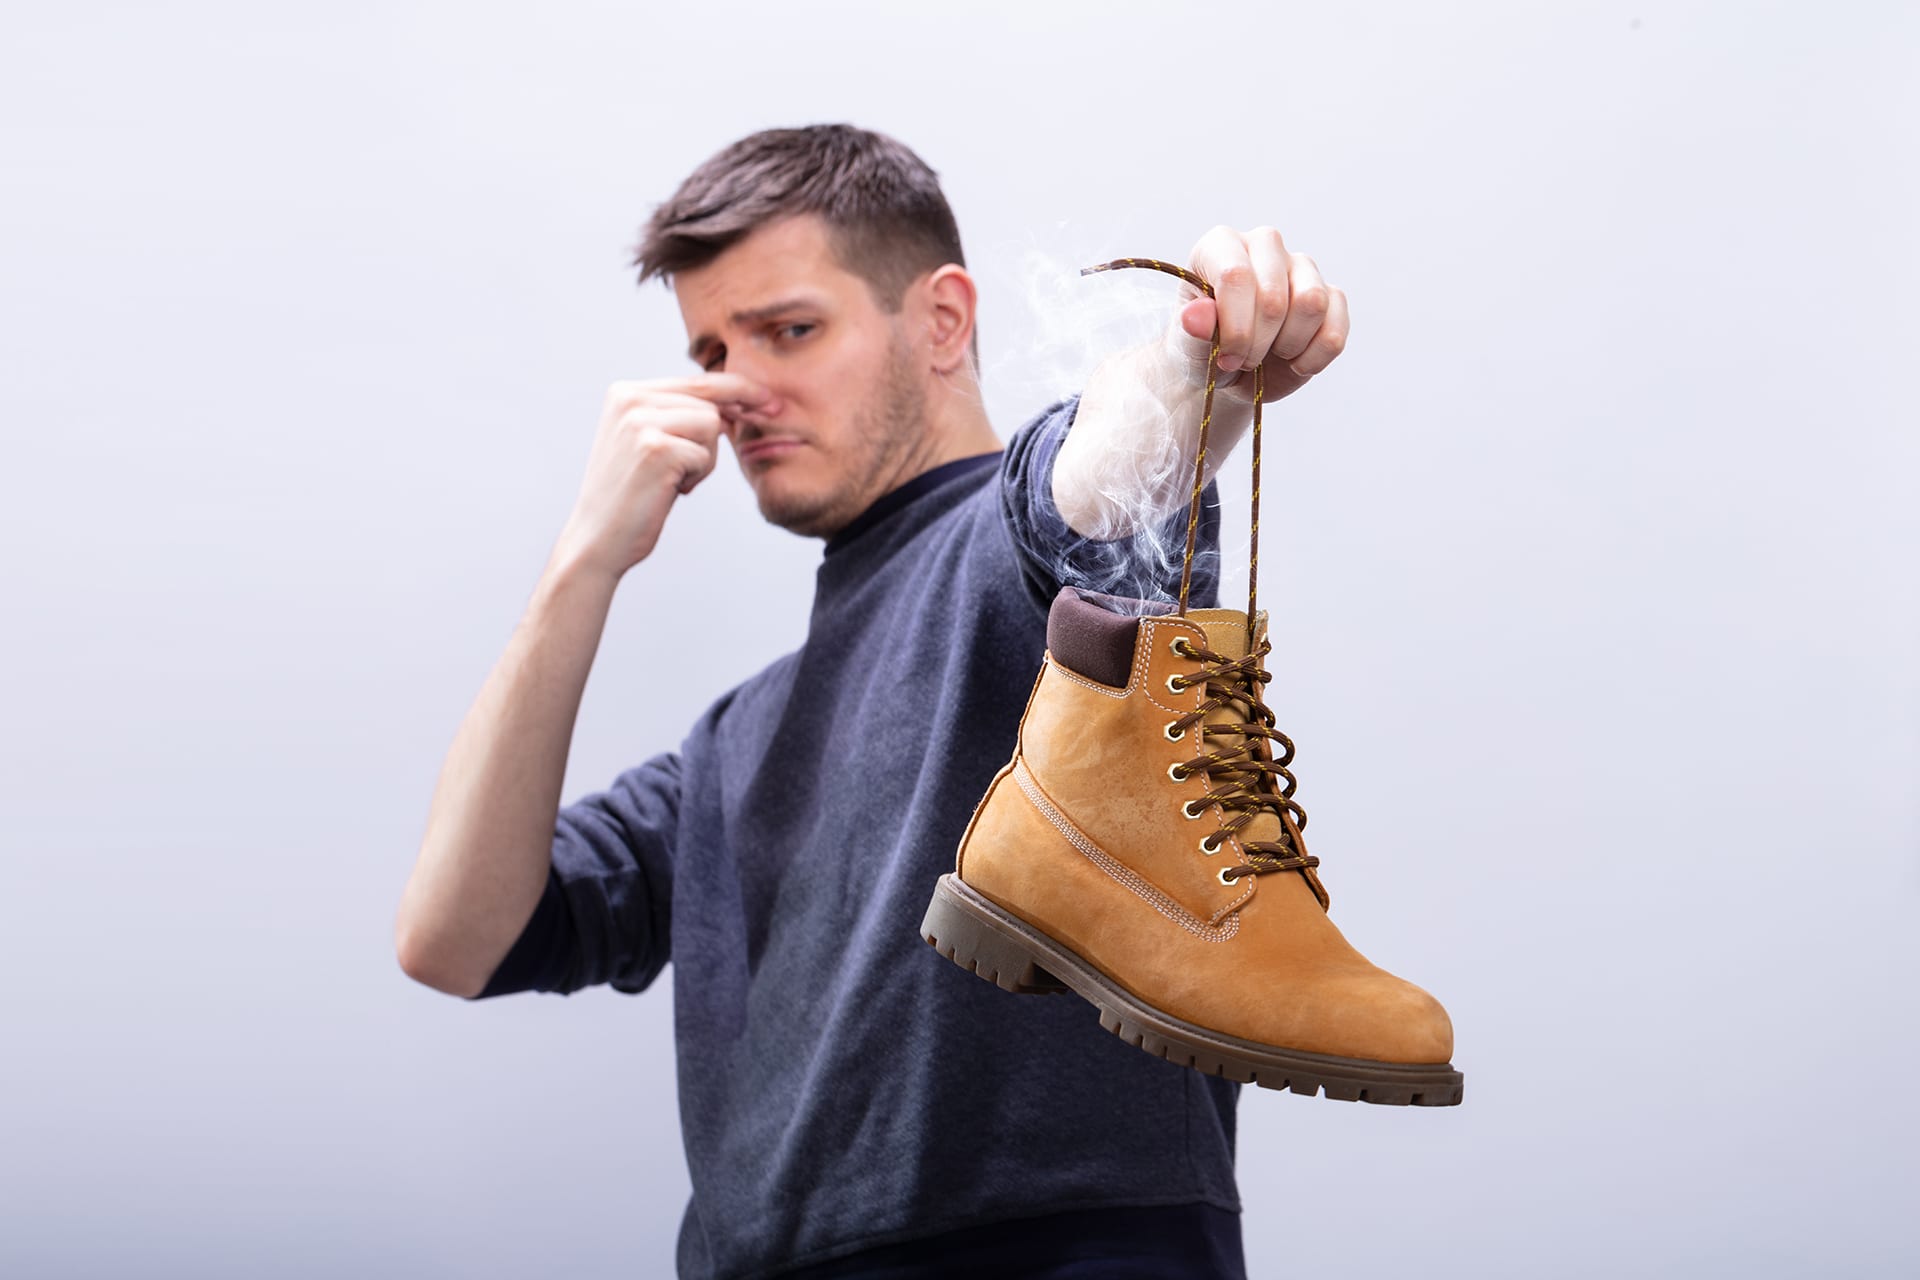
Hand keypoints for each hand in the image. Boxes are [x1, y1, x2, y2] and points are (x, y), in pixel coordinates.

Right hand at [552, 373, 768, 578]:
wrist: (599, 539)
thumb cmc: (634, 495)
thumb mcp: (652, 442)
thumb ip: (681, 415)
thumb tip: (739, 401)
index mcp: (626, 392)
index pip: (698, 380)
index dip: (739, 390)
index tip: (769, 399)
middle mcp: (630, 398)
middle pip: (710, 401)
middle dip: (716, 438)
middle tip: (693, 471)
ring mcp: (640, 421)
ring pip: (711, 424)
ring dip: (704, 459)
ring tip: (672, 480)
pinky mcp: (655, 448)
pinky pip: (706, 453)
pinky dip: (697, 476)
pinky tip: (670, 490)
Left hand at [1171, 225, 1348, 404]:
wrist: (1229, 371)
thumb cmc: (1203, 350)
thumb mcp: (1189, 347)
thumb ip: (1192, 331)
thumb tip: (1198, 314)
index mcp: (1220, 245)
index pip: (1236, 275)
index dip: (1235, 327)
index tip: (1225, 357)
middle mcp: (1264, 245)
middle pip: (1274, 296)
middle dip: (1258, 343)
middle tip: (1242, 359)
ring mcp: (1302, 267)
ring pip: (1313, 304)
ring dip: (1288, 345)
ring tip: (1268, 354)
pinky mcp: (1331, 296)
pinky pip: (1334, 330)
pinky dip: (1313, 358)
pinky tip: (1293, 363)